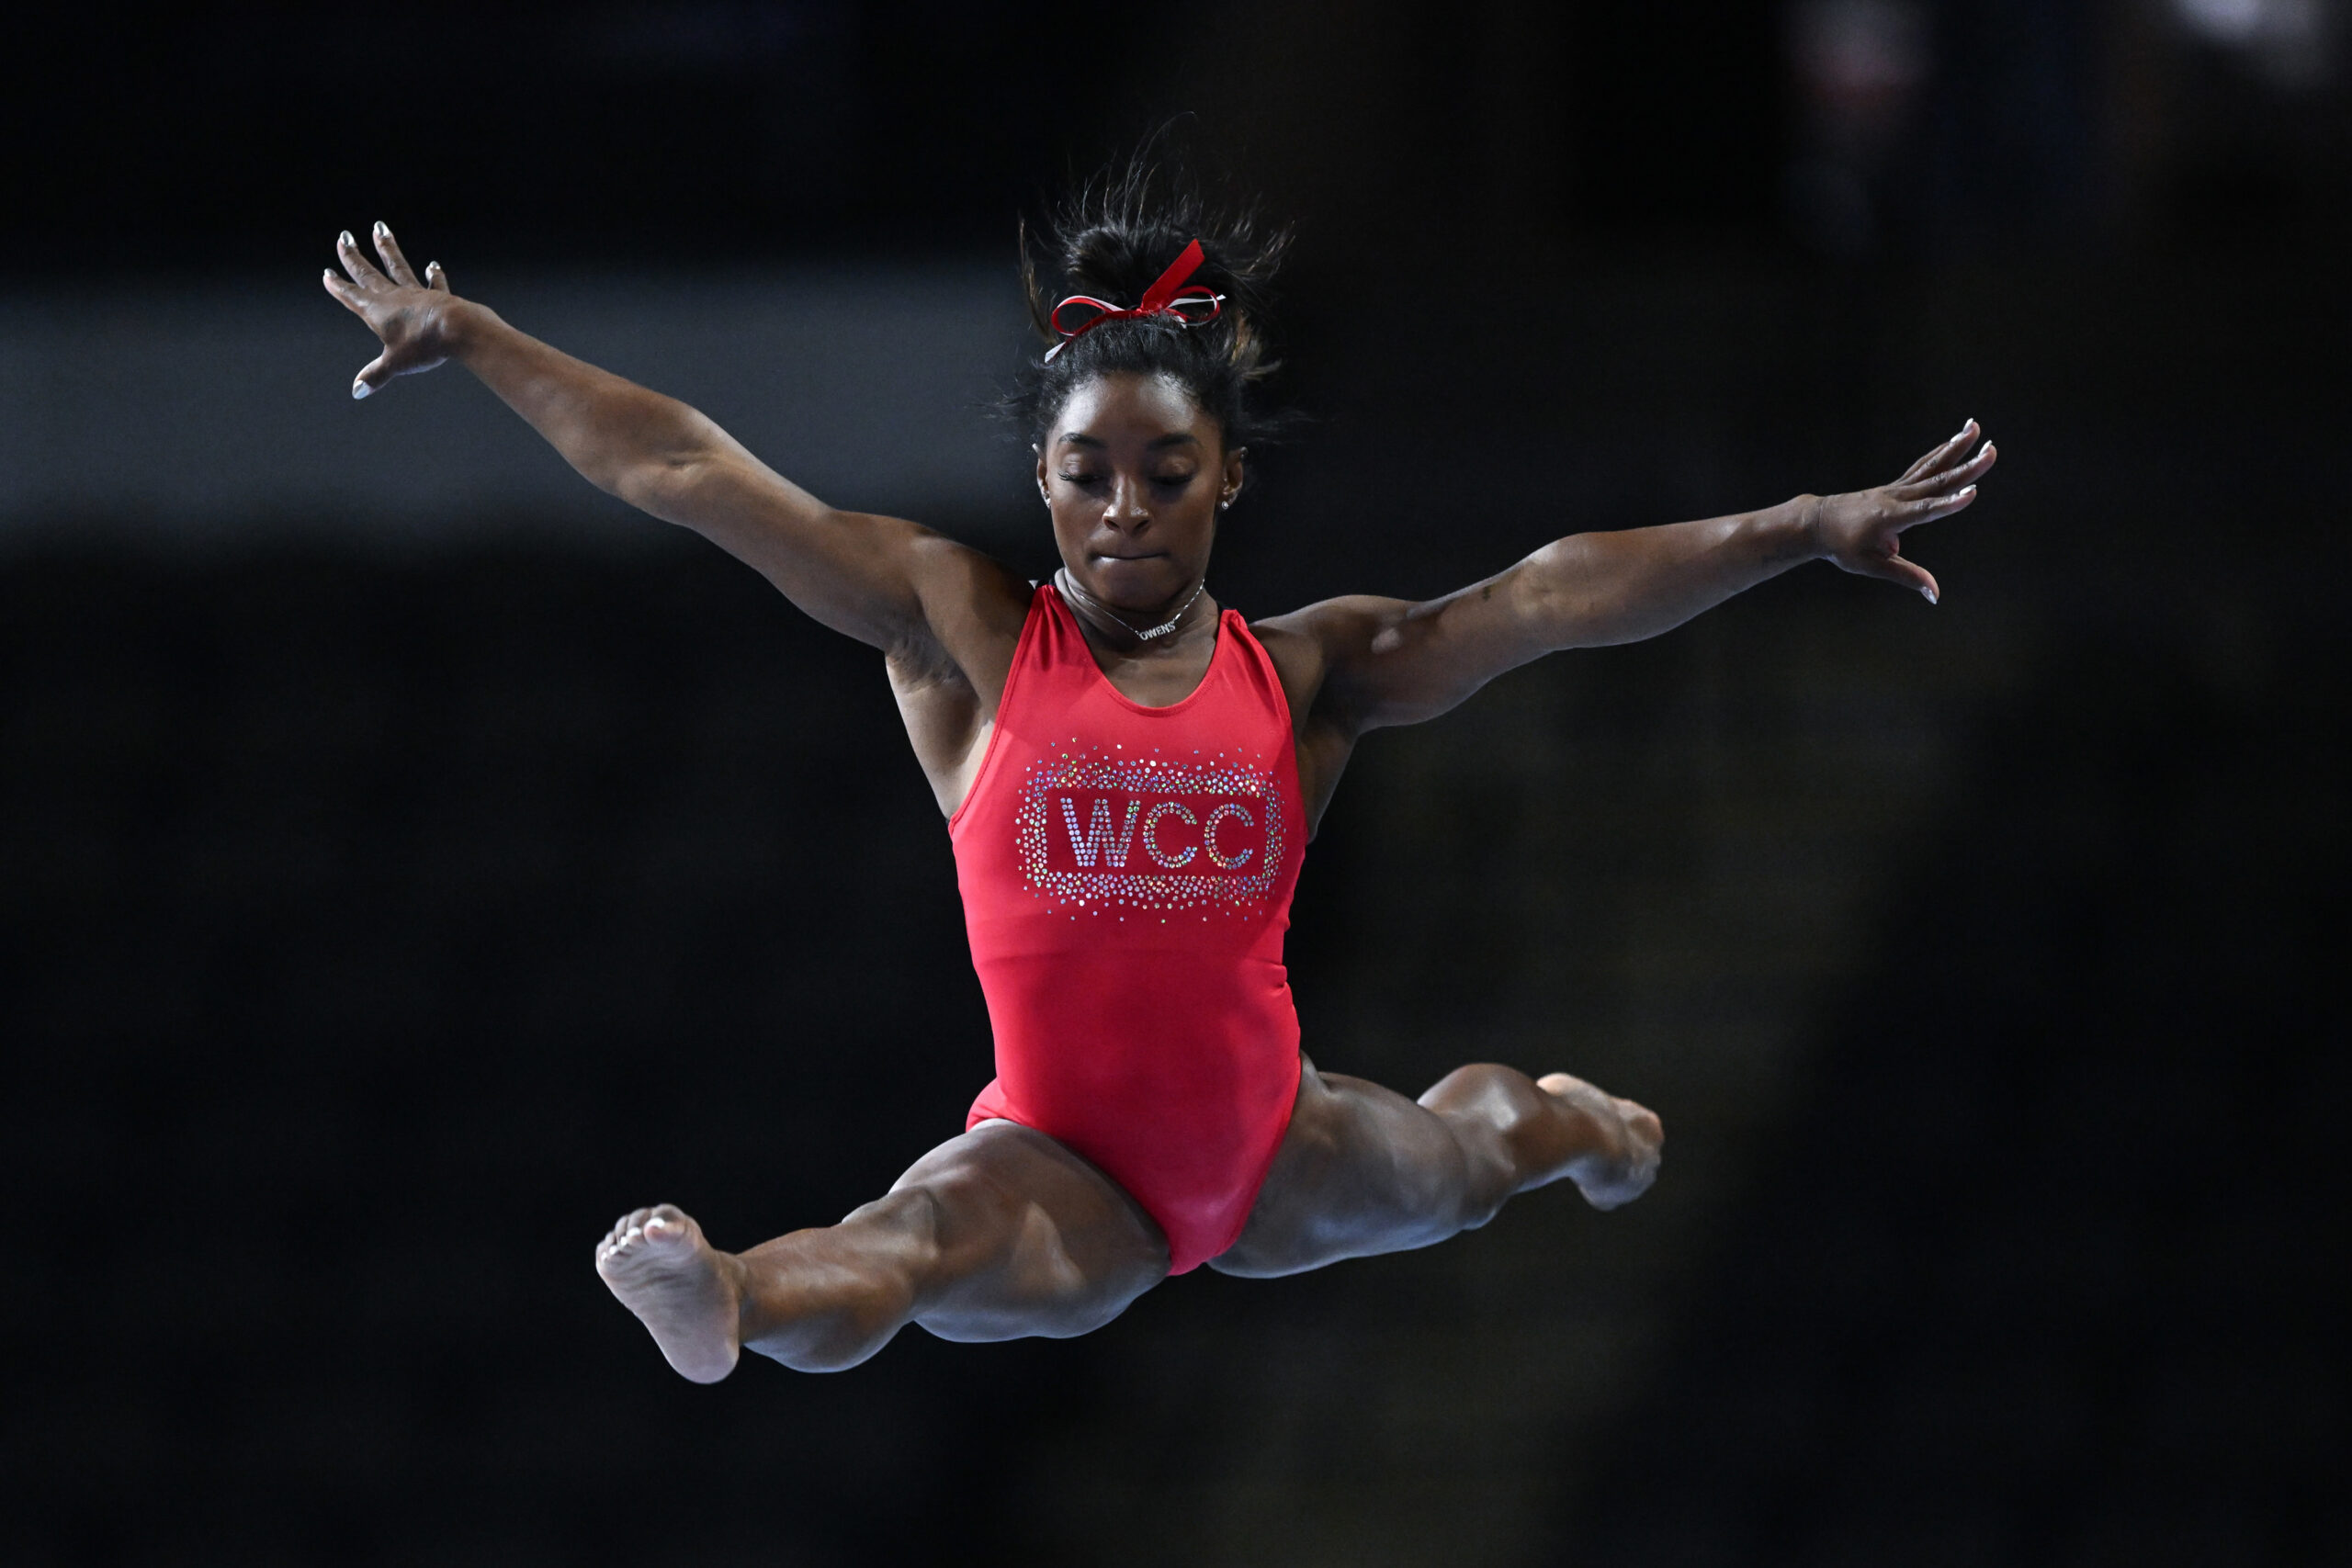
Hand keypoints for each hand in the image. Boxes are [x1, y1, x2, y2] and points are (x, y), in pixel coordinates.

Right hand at [321, 222, 461, 398]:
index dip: (339, 286)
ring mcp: (417, 294)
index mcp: (377, 311)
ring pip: (398, 266)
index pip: (352, 295)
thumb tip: (357, 391)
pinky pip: (434, 283)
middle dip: (354, 256)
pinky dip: (433, 275)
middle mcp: (394, 297)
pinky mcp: (438, 297)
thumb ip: (375, 375)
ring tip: (380, 228)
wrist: (459, 330)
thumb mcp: (395, 363)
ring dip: (387, 248)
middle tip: (344, 236)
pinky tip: (433, 265)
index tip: (327, 273)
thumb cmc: (424, 346)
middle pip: (369, 273)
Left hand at [1809, 419, 1997, 603]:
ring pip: (1931, 466)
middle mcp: (1896, 498)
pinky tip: (1955, 440)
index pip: (1925, 510)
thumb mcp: (1871, 566)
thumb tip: (1935, 595)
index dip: (1950, 504)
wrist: (1817, 522)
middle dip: (1967, 467)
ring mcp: (1896, 488)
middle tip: (1992, 450)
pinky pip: (1922, 467)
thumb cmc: (1842, 547)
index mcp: (1890, 518)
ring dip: (1955, 447)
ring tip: (1975, 427)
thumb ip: (1906, 576)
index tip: (1973, 492)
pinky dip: (1940, 452)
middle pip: (1936, 481)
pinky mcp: (1896, 486)